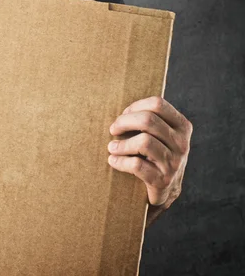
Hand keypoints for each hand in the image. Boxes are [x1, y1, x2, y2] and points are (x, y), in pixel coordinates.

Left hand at [107, 96, 192, 211]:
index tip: (123, 116)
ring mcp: (174, 163)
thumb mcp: (159, 135)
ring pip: (143, 142)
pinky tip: (113, 161)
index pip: (157, 104)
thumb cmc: (154, 155)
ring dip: (121, 144)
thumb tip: (122, 112)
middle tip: (113, 130)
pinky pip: (137, 165)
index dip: (134, 107)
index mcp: (182, 126)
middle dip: (124, 122)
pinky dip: (120, 162)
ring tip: (111, 148)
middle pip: (148, 120)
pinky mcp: (163, 181)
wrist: (164, 191)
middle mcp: (182, 143)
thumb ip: (148, 120)